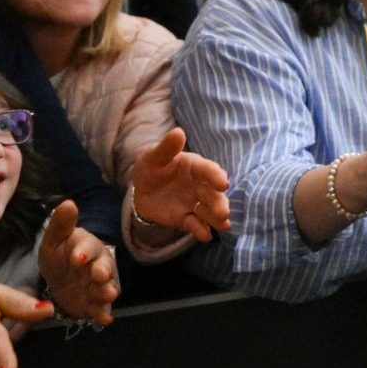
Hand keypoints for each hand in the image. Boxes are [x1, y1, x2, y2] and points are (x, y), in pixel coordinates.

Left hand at [37, 201, 118, 324]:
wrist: (59, 279)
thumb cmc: (58, 254)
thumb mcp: (53, 240)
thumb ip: (60, 224)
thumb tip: (68, 203)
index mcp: (86, 246)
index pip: (88, 246)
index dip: (84, 251)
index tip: (78, 257)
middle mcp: (97, 264)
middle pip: (104, 267)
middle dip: (103, 271)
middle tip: (100, 276)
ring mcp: (98, 285)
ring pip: (106, 287)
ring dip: (107, 291)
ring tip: (107, 296)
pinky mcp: (95, 303)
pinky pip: (102, 308)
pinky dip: (103, 313)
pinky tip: (104, 318)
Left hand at [130, 127, 230, 242]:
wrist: (142, 190)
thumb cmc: (151, 168)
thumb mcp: (153, 157)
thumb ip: (166, 148)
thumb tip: (178, 131)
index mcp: (195, 166)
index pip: (208, 170)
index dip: (216, 176)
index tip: (223, 183)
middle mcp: (200, 185)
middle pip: (213, 194)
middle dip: (220, 203)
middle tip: (224, 212)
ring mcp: (195, 202)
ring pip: (209, 210)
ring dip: (216, 218)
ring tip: (223, 224)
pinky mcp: (186, 218)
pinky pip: (195, 224)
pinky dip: (201, 230)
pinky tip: (205, 236)